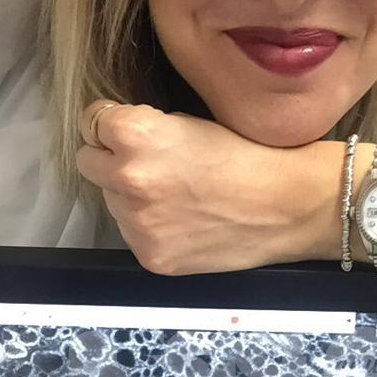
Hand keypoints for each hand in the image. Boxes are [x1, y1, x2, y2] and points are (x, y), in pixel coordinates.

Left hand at [76, 100, 316, 274]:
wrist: (288, 205)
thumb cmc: (249, 157)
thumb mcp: (190, 122)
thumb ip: (145, 129)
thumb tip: (117, 138)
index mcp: (135, 135)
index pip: (90, 122)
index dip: (109, 124)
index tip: (124, 130)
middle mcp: (128, 178)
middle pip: (89, 163)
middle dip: (112, 160)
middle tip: (150, 165)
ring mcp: (137, 222)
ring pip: (111, 202)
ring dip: (131, 197)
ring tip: (177, 196)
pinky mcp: (150, 254)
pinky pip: (133, 234)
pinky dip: (150, 228)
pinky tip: (183, 221)